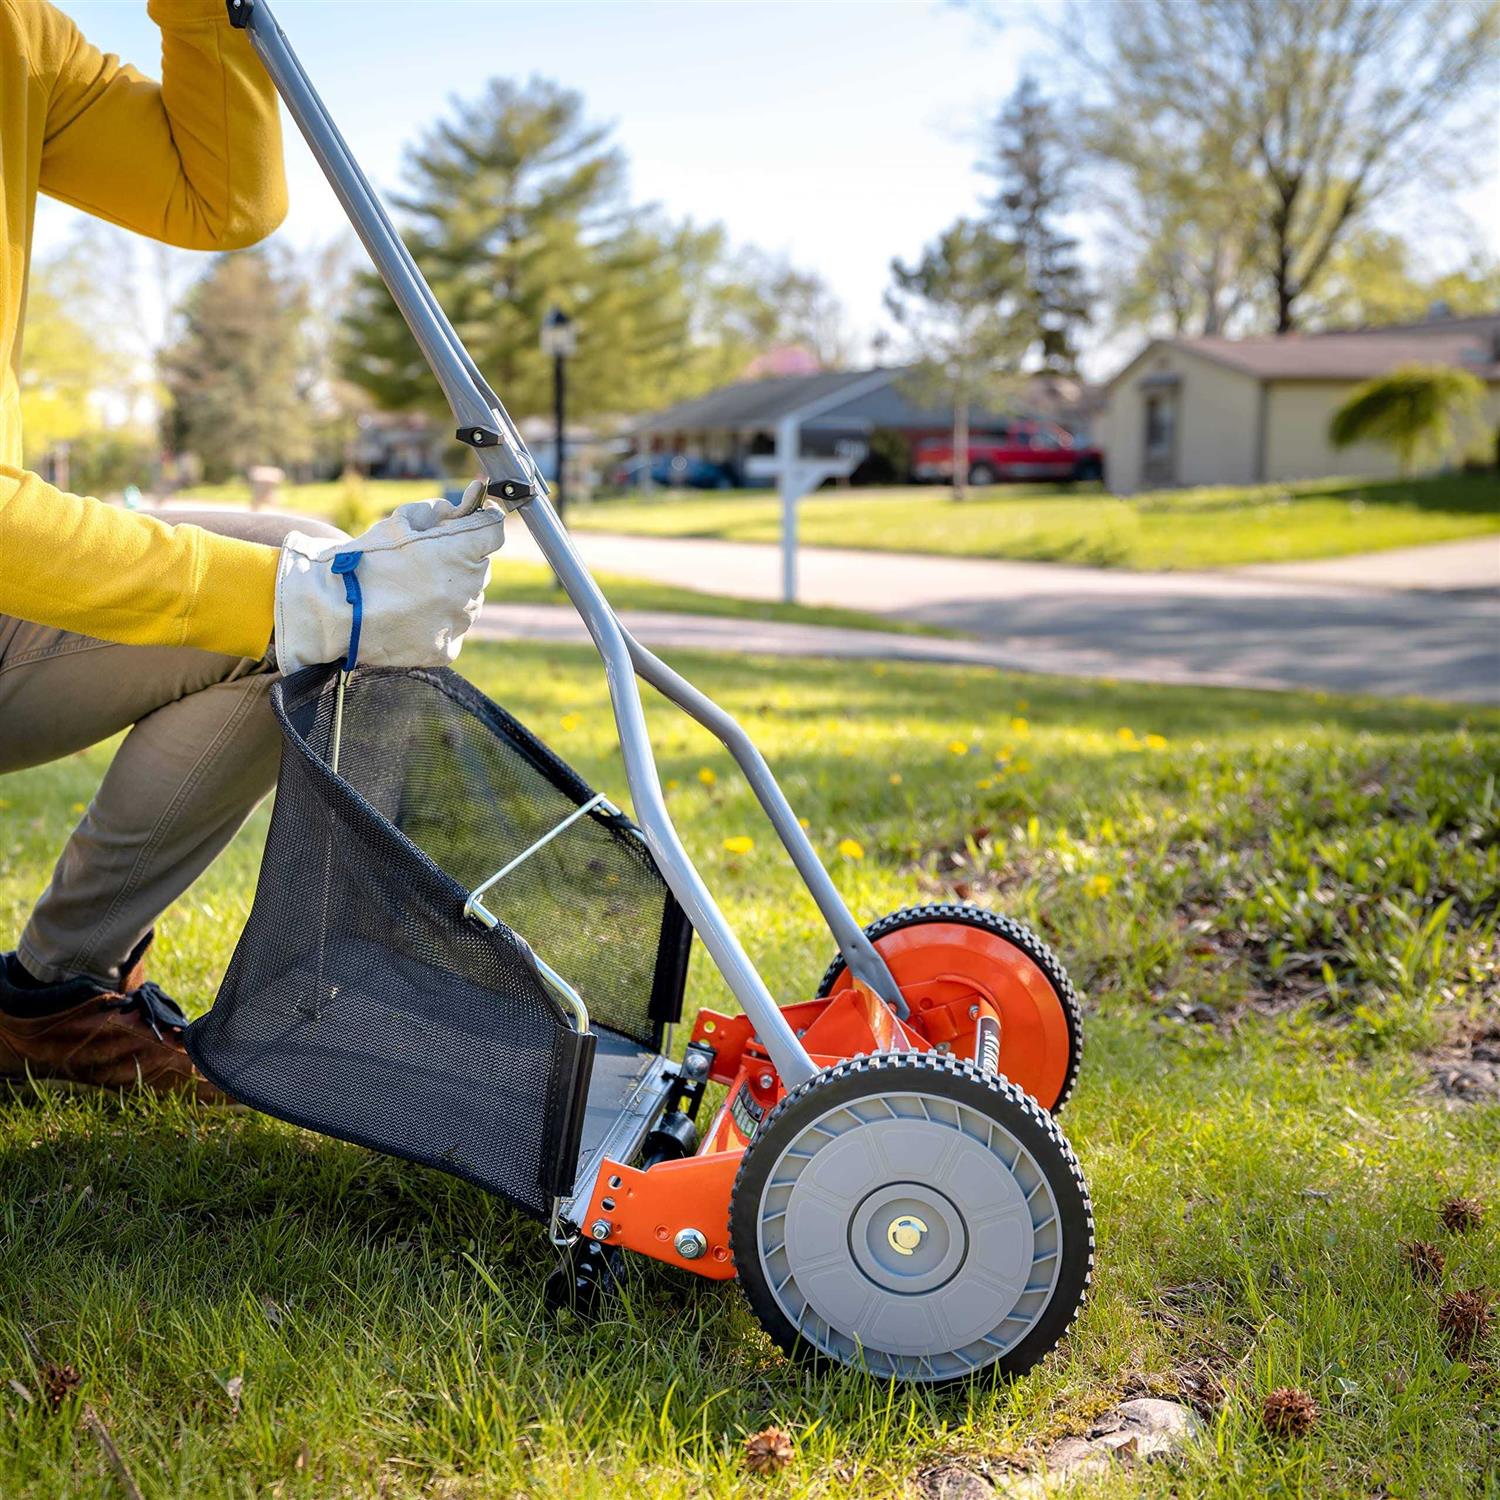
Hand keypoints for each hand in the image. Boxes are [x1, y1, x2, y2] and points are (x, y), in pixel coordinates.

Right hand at [273, 480, 503, 673]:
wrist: (332, 611)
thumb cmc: (364, 562)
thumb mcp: (398, 523)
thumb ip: (438, 511)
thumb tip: (468, 502)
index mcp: (460, 551)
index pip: (493, 530)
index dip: (481, 524)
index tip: (469, 523)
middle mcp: (467, 588)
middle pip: (480, 568)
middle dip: (460, 561)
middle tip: (425, 563)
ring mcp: (459, 622)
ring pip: (468, 600)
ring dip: (450, 593)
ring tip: (410, 594)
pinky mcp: (446, 649)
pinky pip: (452, 629)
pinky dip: (438, 622)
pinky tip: (409, 617)